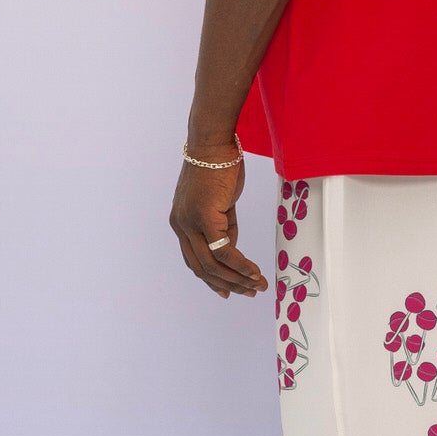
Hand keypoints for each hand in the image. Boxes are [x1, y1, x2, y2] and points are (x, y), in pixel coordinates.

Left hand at [170, 150, 267, 298]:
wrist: (214, 143)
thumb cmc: (219, 167)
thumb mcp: (220, 203)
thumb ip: (223, 228)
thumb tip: (231, 250)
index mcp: (181, 223)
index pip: (193, 260)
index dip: (211, 280)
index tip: (228, 291)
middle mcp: (180, 226)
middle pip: (201, 268)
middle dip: (227, 285)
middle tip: (249, 292)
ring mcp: (189, 223)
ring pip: (211, 264)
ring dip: (236, 278)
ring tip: (256, 285)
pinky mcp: (203, 217)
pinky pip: (223, 250)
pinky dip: (239, 264)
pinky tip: (253, 271)